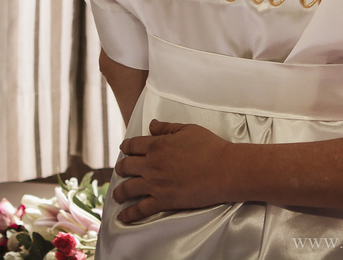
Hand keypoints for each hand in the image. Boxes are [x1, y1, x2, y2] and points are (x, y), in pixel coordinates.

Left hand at [112, 120, 234, 222]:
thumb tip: (152, 125)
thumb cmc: (210, 147)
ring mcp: (155, 184)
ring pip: (127, 189)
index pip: (132, 145)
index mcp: (157, 145)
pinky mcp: (163, 201)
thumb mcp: (189, 129)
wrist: (224, 169)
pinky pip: (140, 209)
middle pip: (126, 167)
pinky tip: (123, 217)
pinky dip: (129, 214)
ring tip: (118, 195)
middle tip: (122, 170)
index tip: (124, 149)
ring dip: (119, 192)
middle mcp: (151, 165)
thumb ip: (167, 127)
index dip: (126, 147)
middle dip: (121, 168)